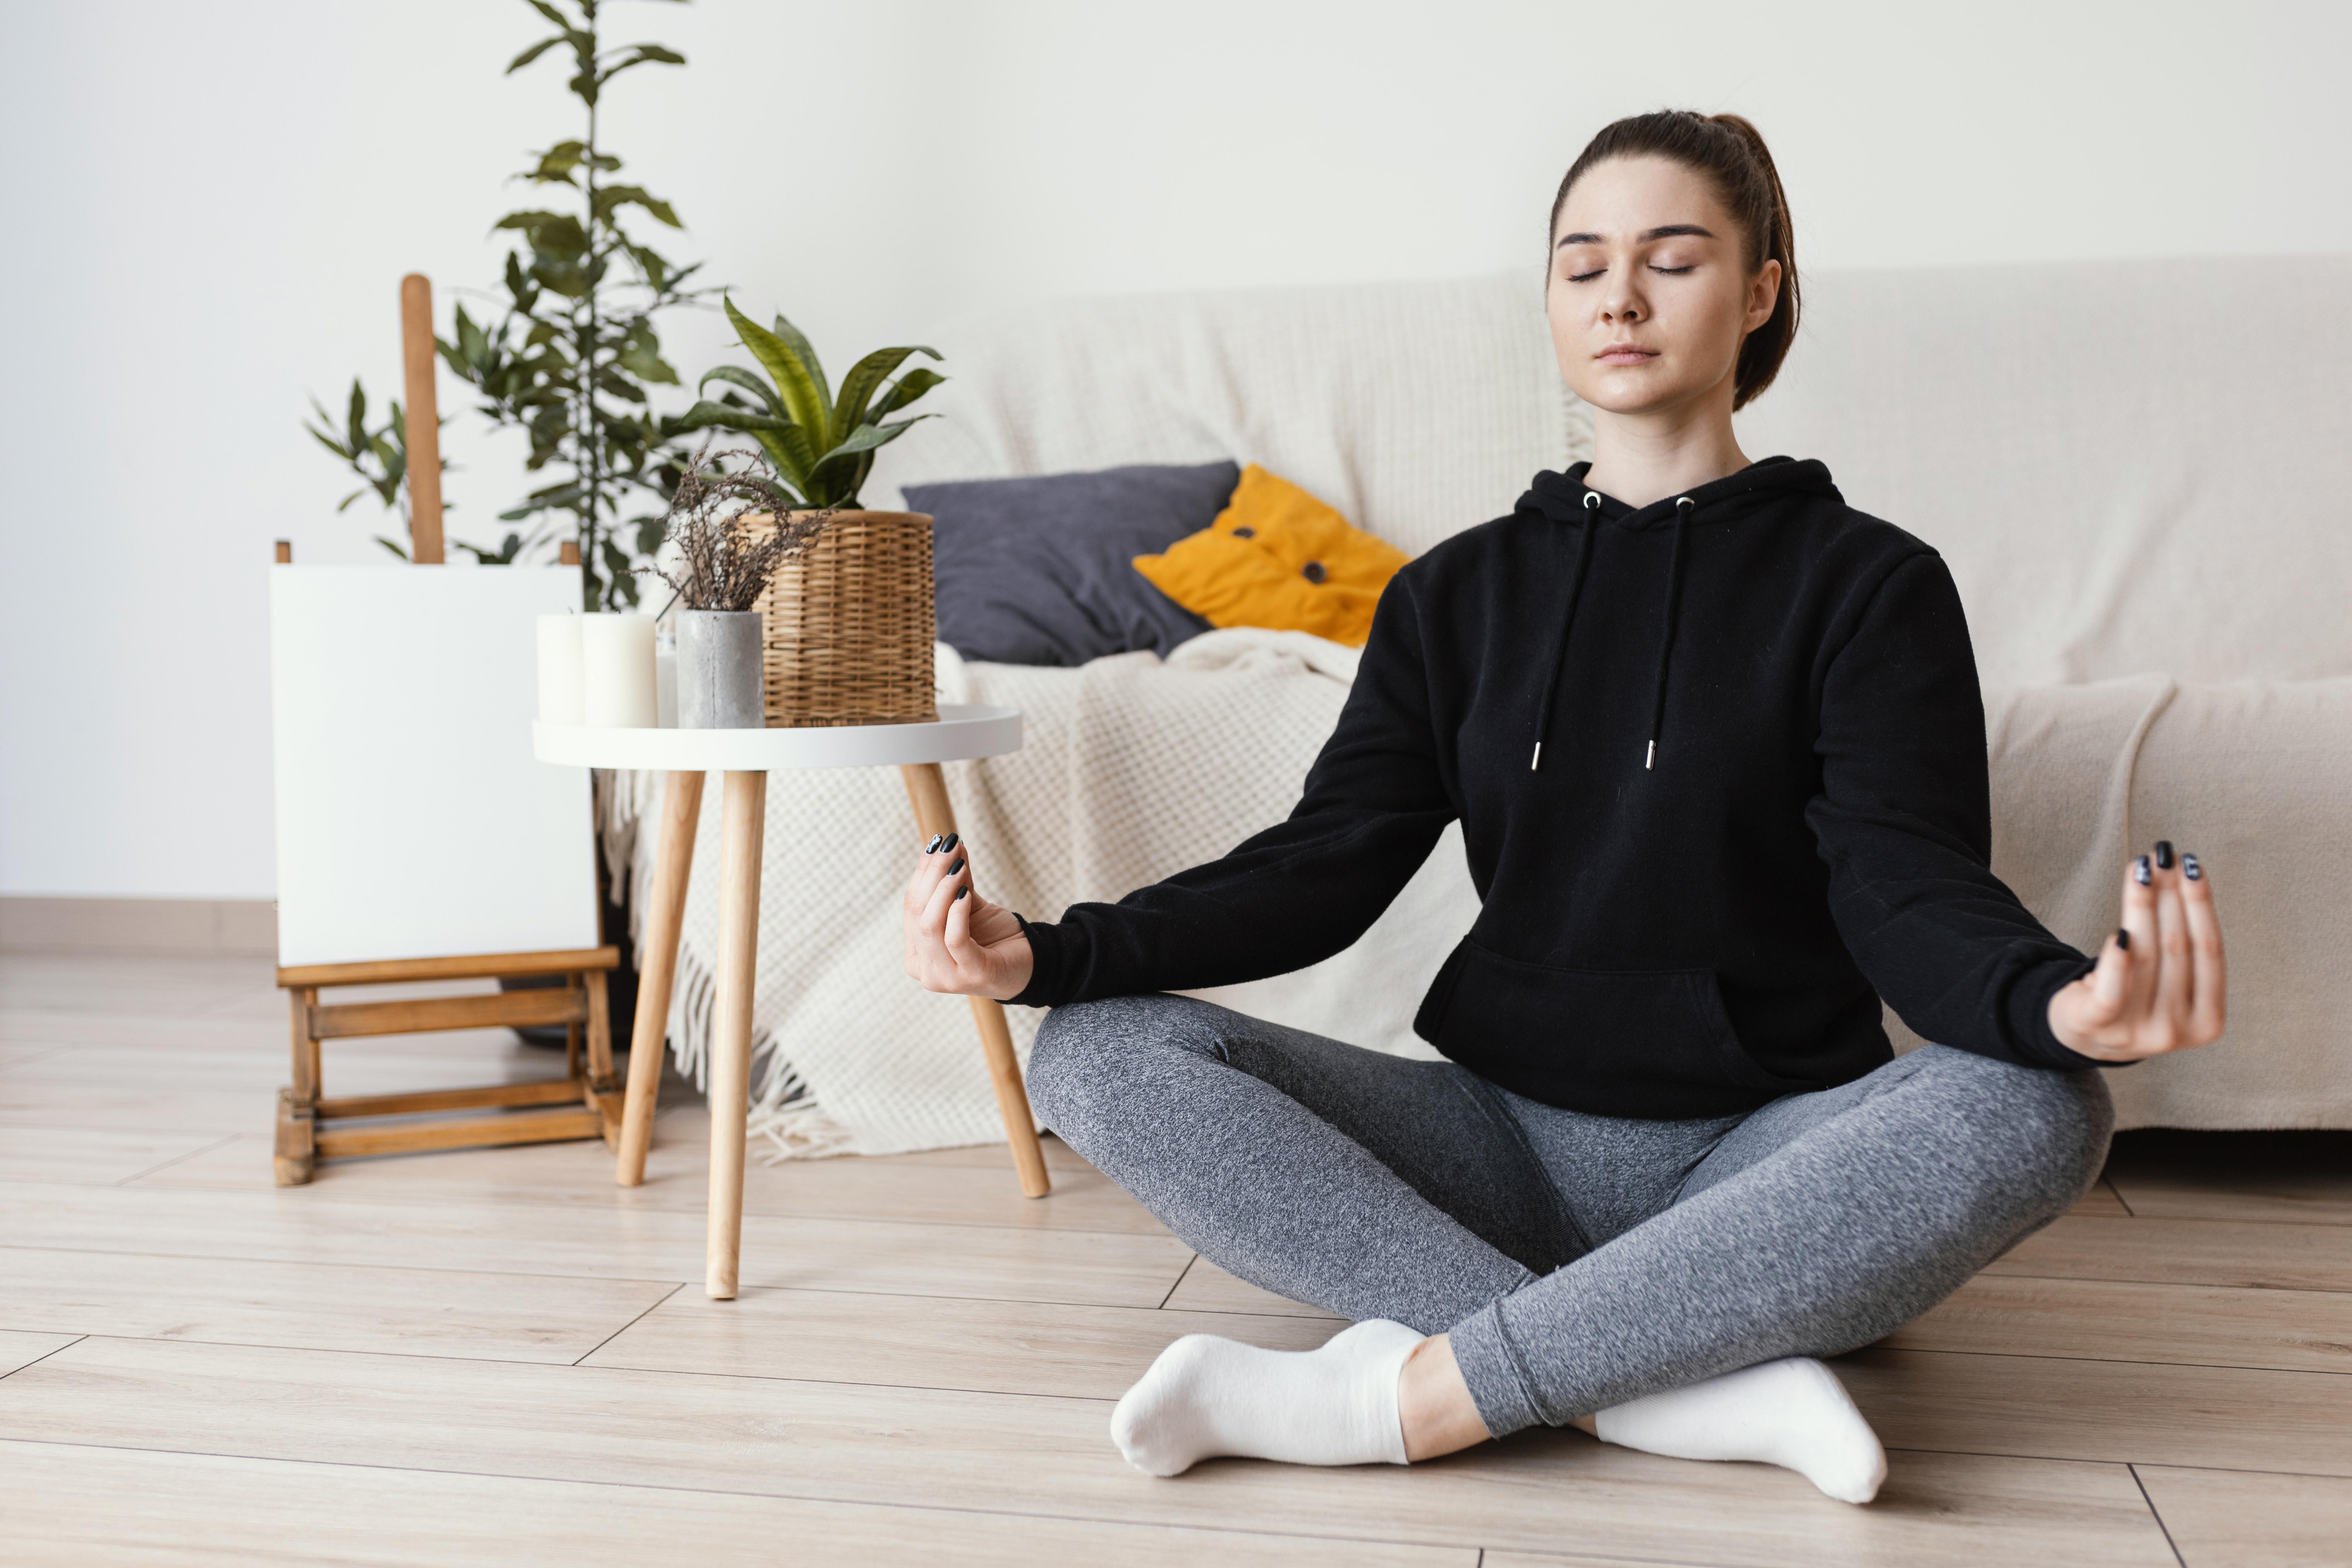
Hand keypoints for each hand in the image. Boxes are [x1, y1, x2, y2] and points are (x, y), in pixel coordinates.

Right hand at [901, 833, 1033, 1000]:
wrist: (1032, 963)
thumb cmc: (996, 936)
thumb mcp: (970, 905)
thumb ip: (955, 880)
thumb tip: (947, 844)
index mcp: (917, 955)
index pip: (911, 907)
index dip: (922, 873)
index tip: (937, 843)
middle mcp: (925, 971)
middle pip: (917, 913)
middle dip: (932, 875)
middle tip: (949, 847)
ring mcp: (945, 978)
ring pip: (929, 926)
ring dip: (943, 890)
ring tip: (959, 866)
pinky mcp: (971, 976)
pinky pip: (954, 939)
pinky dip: (957, 912)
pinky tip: (966, 892)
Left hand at [2047, 843, 2225, 1061]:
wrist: (2085, 1035)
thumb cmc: (2134, 995)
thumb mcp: (2166, 976)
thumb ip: (2177, 938)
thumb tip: (2177, 868)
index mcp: (2209, 1020)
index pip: (2210, 950)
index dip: (2201, 904)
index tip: (2191, 865)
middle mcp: (2177, 1031)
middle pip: (2177, 948)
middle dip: (2170, 895)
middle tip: (2162, 855)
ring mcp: (2138, 1032)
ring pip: (2145, 956)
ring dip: (2142, 906)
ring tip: (2140, 868)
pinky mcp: (2098, 1027)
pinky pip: (2111, 992)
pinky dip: (2117, 961)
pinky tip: (2120, 933)